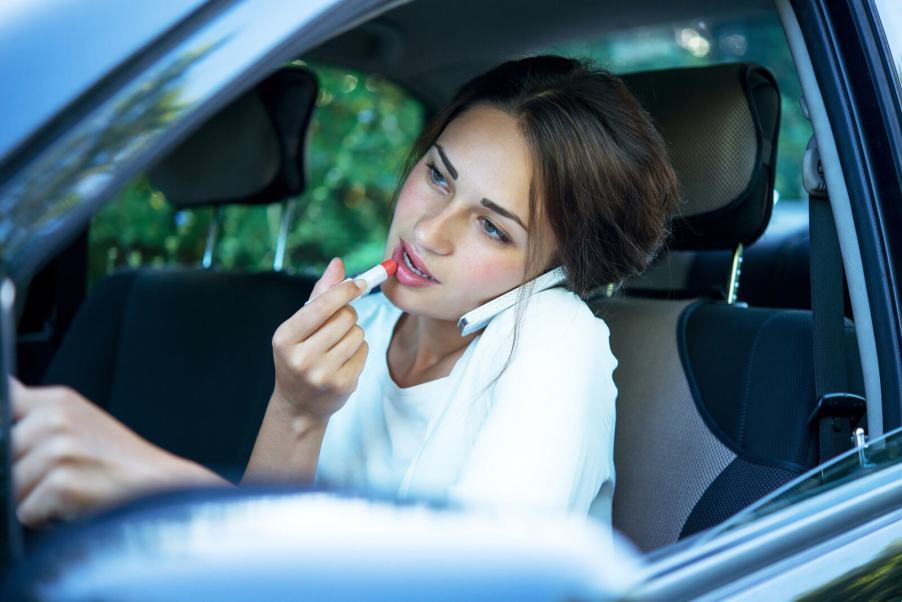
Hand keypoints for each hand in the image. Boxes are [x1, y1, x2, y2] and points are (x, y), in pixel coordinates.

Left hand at [10, 378, 225, 526]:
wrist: (161, 485)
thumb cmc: (120, 459)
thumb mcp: (78, 418)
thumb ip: (33, 409)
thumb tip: (4, 388)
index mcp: (58, 400)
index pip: (4, 402)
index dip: (7, 432)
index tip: (24, 445)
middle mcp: (56, 419)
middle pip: (1, 455)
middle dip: (21, 472)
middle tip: (62, 473)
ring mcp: (60, 450)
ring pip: (10, 487)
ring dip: (33, 499)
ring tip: (70, 490)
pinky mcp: (63, 484)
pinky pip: (25, 513)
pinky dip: (46, 519)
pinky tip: (76, 504)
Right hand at [270, 257, 368, 420]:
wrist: (300, 405)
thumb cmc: (300, 356)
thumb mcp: (300, 327)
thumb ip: (319, 294)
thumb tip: (338, 264)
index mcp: (285, 338)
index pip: (322, 306)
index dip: (345, 290)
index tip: (360, 283)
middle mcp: (301, 358)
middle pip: (345, 317)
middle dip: (347, 315)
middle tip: (338, 324)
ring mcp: (322, 374)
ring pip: (358, 333)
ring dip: (354, 334)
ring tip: (337, 346)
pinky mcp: (343, 385)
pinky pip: (365, 351)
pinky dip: (359, 350)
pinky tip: (343, 361)